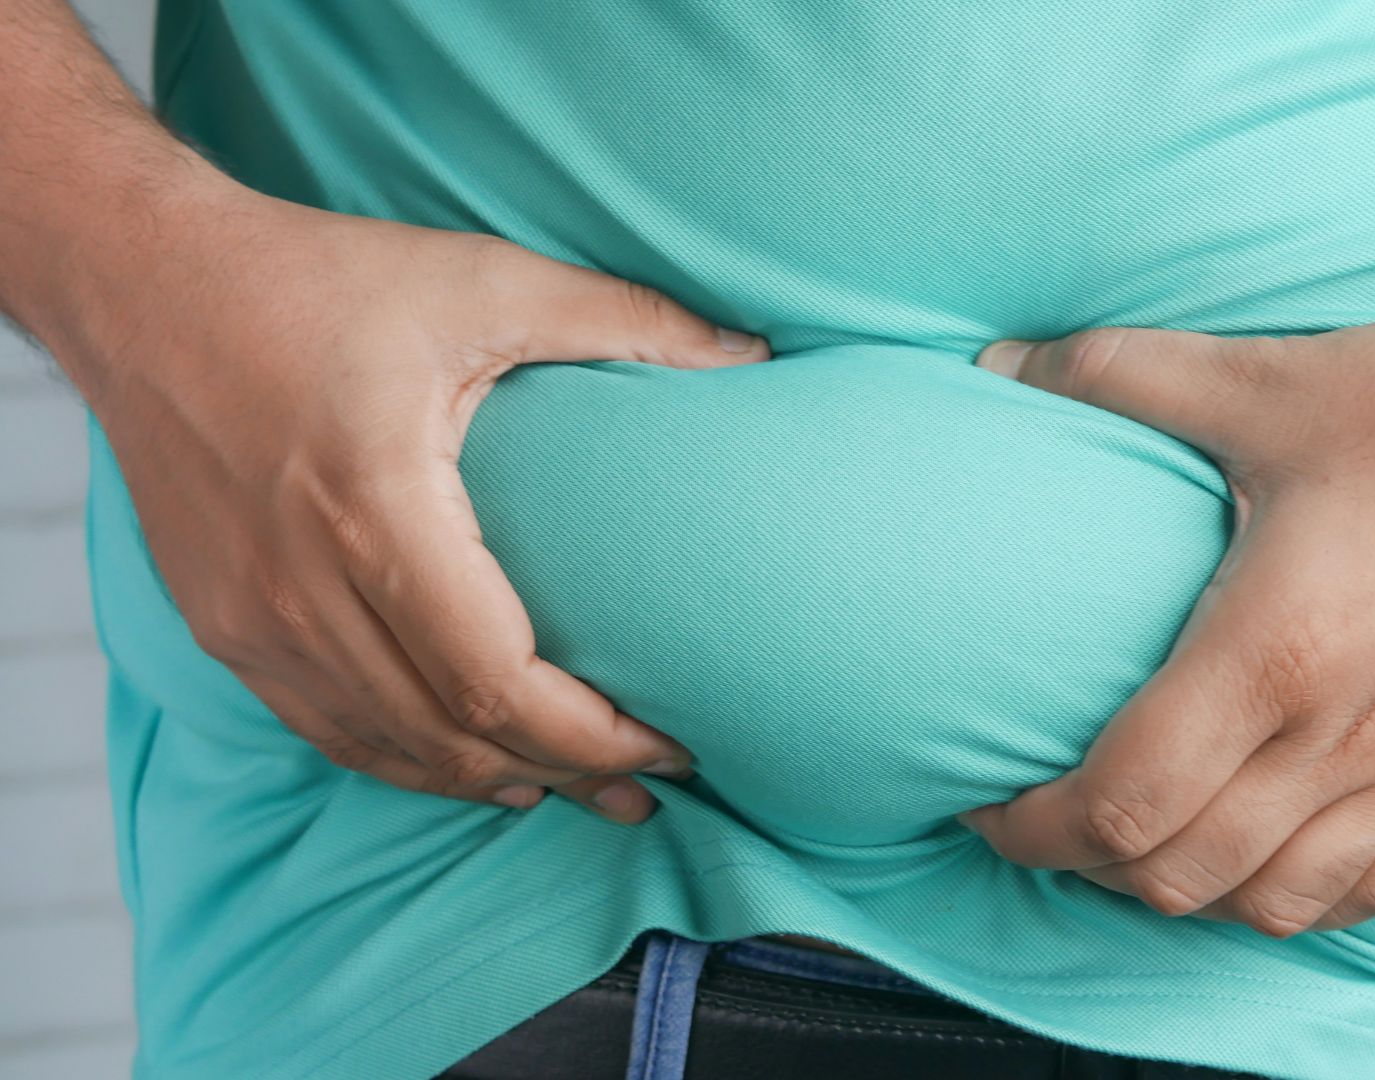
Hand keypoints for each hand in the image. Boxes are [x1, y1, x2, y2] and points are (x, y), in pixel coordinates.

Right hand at [51, 178, 768, 821]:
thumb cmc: (317, 278)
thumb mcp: (482, 279)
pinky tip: (470, 767)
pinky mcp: (223, 624)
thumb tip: (750, 356)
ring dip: (490, 780)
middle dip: (565, 773)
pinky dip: (408, 762)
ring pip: (389, 748)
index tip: (670, 743)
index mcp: (376, 506)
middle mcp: (303, 584)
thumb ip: (625, 320)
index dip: (593, 735)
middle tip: (647, 789)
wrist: (144, 286)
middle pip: (453, 733)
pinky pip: (326, 729)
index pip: (498, 680)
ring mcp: (251, 618)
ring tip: (577, 792)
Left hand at [958, 313, 1374, 933]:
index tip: (989, 803)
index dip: (1034, 827)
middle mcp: (1342, 737)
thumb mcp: (1265, 379)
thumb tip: (995, 364)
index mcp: (1275, 651)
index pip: (1123, 801)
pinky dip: (1300, 897)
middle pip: (1181, 875)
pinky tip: (1267, 855)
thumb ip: (1117, 375)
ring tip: (1145, 841)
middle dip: (1089, 867)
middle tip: (1051, 818)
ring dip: (1187, 892)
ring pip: (1273, 902)